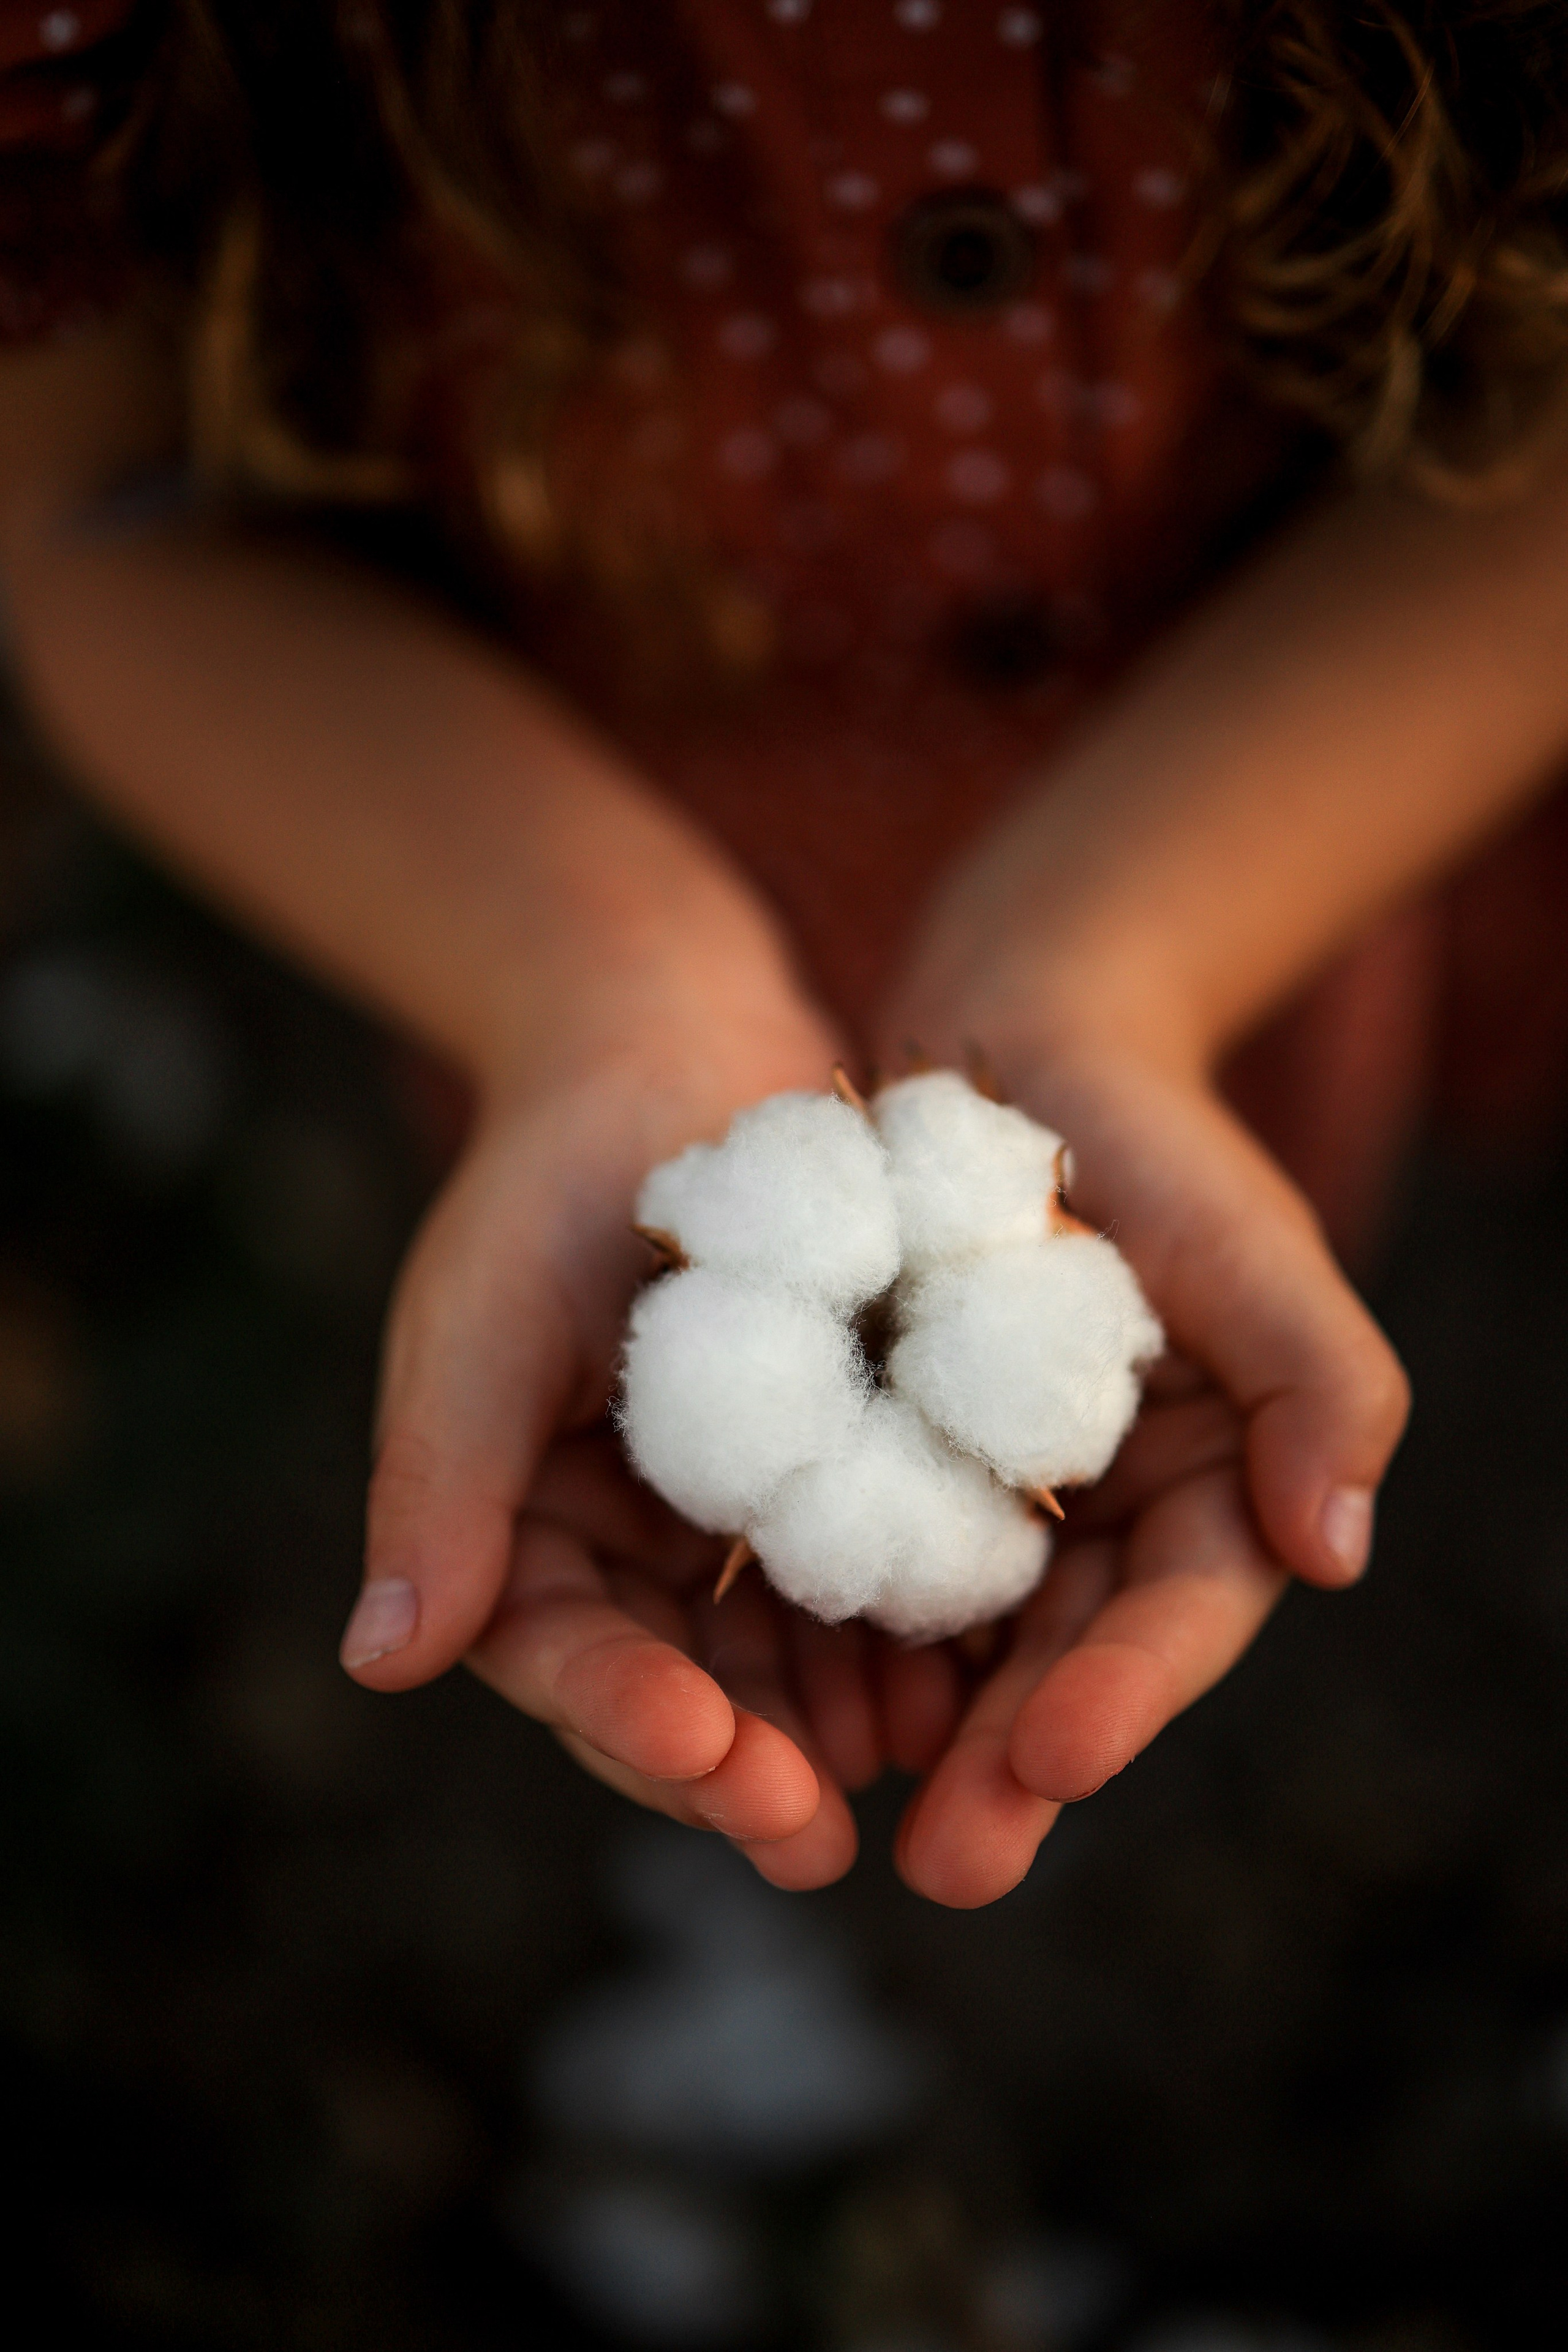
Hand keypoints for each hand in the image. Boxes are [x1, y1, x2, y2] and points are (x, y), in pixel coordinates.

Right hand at [342, 984, 906, 1887]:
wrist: (668, 1045)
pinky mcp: (830, 1468)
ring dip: (834, 1723)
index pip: (562, 1654)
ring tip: (912, 1773)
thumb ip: (441, 1484)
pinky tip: (964, 1675)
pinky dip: (904, 1628)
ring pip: (781, 1656)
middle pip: (679, 1685)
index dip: (623, 1715)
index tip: (701, 1751)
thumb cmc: (548, 1175)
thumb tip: (379, 1661)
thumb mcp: (484, 1320)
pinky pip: (866, 1571)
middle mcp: (624, 1547)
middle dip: (741, 1763)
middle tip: (811, 1837)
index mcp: (519, 1529)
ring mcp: (728, 1518)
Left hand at [876, 1044, 1409, 1906]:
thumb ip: (1321, 1380)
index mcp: (1219, 1487)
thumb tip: (1334, 1551)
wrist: (1022, 1054)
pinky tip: (781, 1708)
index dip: (1129, 1693)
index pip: (1184, 1613)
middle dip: (1014, 1767)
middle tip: (948, 1867)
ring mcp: (1007, 1503)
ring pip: (967, 1647)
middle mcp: (1114, 1520)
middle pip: (1069, 1664)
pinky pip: (878, 1567)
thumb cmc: (1156, 1140)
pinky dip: (843, 1638)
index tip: (1055, 1758)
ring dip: (919, 1739)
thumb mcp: (1253, 1240)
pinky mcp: (909, 1468)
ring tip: (847, 1822)